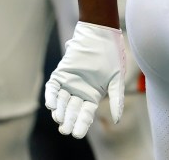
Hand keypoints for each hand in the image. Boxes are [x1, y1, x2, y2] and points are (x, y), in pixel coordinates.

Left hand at [44, 22, 125, 138]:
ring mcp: (69, 83)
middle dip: (68, 121)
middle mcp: (80, 91)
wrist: (101, 34)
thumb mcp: (117, 79)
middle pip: (72, 111)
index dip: (81, 124)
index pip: (86, 114)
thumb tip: (117, 120)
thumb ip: (117, 99)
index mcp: (93, 95)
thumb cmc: (112, 55)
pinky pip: (53, 88)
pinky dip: (51, 96)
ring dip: (59, 111)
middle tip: (65, 130)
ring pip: (61, 102)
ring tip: (59, 119)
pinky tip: (51, 105)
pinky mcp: (61, 73)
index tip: (77, 134)